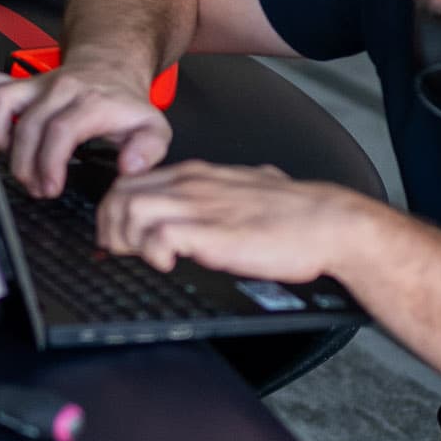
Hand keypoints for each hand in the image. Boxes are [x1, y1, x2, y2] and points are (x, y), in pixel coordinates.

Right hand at [0, 56, 171, 198]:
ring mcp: (37, 84)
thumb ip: (148, 151)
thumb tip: (128, 166)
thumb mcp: (153, 128)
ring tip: (15, 164)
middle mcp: (61, 89)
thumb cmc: (124, 103)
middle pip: (29, 126)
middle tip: (37, 187)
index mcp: (92, 102)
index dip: (50, 163)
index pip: (61, 130)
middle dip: (27, 165)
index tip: (50, 187)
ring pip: (3, 102)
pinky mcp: (20, 82)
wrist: (111, 65)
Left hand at [97, 158, 355, 284]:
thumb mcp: (244, 195)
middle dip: (110, 227)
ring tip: (145, 258)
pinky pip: (158, 236)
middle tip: (123, 253)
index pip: (130, 182)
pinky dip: (152, 253)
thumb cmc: (294, 215)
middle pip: (119, 193)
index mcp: (198, 175)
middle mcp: (192, 184)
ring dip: (126, 239)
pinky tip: (169, 264)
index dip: (115, 212)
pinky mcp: (212, 232)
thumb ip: (216, 200)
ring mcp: (200, 205)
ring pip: (129, 209)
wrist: (329, 222)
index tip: (120, 238)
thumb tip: (201, 219)